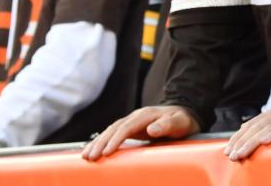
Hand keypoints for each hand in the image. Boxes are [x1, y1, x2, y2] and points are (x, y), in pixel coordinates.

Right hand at [81, 105, 199, 160]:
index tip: (106, 153)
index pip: (126, 128)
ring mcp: (132, 122)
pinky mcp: (131, 129)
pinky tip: (94, 150)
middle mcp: (135, 117)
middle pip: (114, 129)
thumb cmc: (182, 120)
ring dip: (97, 142)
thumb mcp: (179, 123)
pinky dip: (102, 141)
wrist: (185, 114)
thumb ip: (167, 125)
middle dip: (100, 142)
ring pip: (110, 131)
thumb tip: (152, 129)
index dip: (115, 140)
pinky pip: (113, 134)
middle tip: (89, 157)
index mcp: (145, 115)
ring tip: (86, 156)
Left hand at [224, 92, 270, 161]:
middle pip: (256, 127)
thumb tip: (263, 136)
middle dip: (241, 142)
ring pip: (267, 129)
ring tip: (240, 153)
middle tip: (230, 155)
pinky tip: (264, 142)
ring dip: (251, 142)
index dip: (240, 136)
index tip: (228, 148)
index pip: (254, 124)